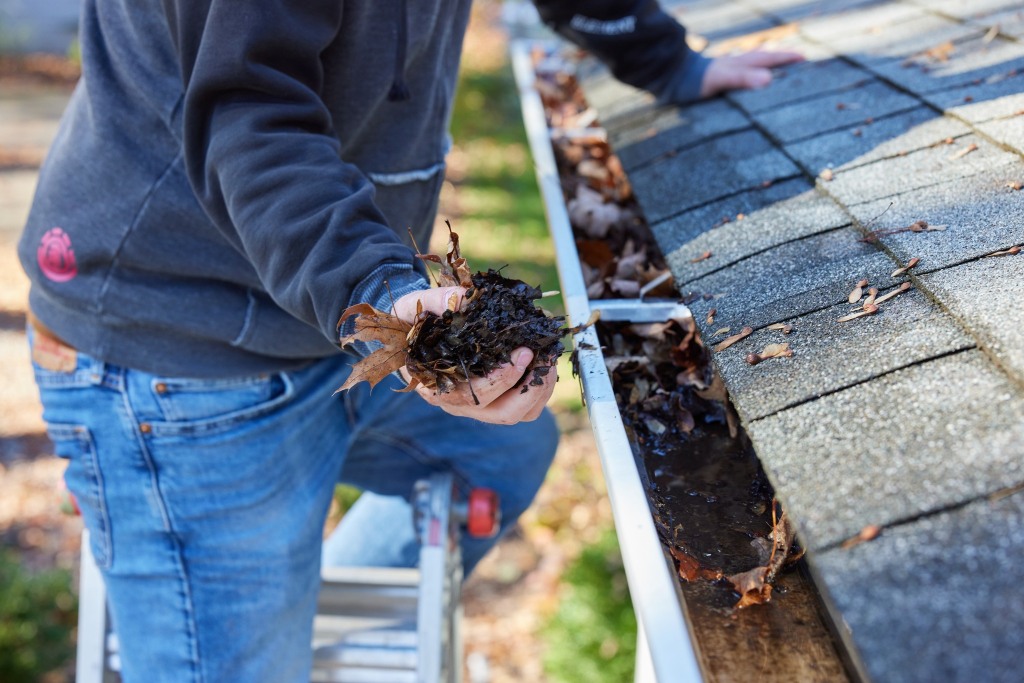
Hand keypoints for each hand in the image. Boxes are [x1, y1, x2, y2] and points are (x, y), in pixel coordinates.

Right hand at [392, 287, 556, 424]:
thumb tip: (467, 298)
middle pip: (502, 413)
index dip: (500, 379)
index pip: (471, 396)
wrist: (413, 332)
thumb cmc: (414, 323)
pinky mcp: (496, 401)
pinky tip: (543, 362)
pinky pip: (526, 408)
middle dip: (530, 387)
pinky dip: (540, 389)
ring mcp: (479, 406)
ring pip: (518, 414)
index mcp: (436, 386)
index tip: (522, 352)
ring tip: (548, 357)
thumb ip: (438, 301)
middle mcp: (458, 403)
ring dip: (540, 389)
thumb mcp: (416, 306)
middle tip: (542, 354)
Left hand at [699, 50, 804, 98]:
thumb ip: (744, 78)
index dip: (787, 58)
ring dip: (764, 62)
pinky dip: (746, 73)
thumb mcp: (722, 79)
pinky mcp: (716, 77)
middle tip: (798, 57)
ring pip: (751, 63)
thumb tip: (769, 78)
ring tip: (775, 62)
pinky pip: (738, 73)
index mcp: (742, 63)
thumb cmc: (697, 79)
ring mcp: (726, 69)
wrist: (672, 76)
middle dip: (780, 57)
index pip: (769, 59)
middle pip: (763, 58)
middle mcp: (736, 63)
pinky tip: (743, 75)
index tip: (805, 58)